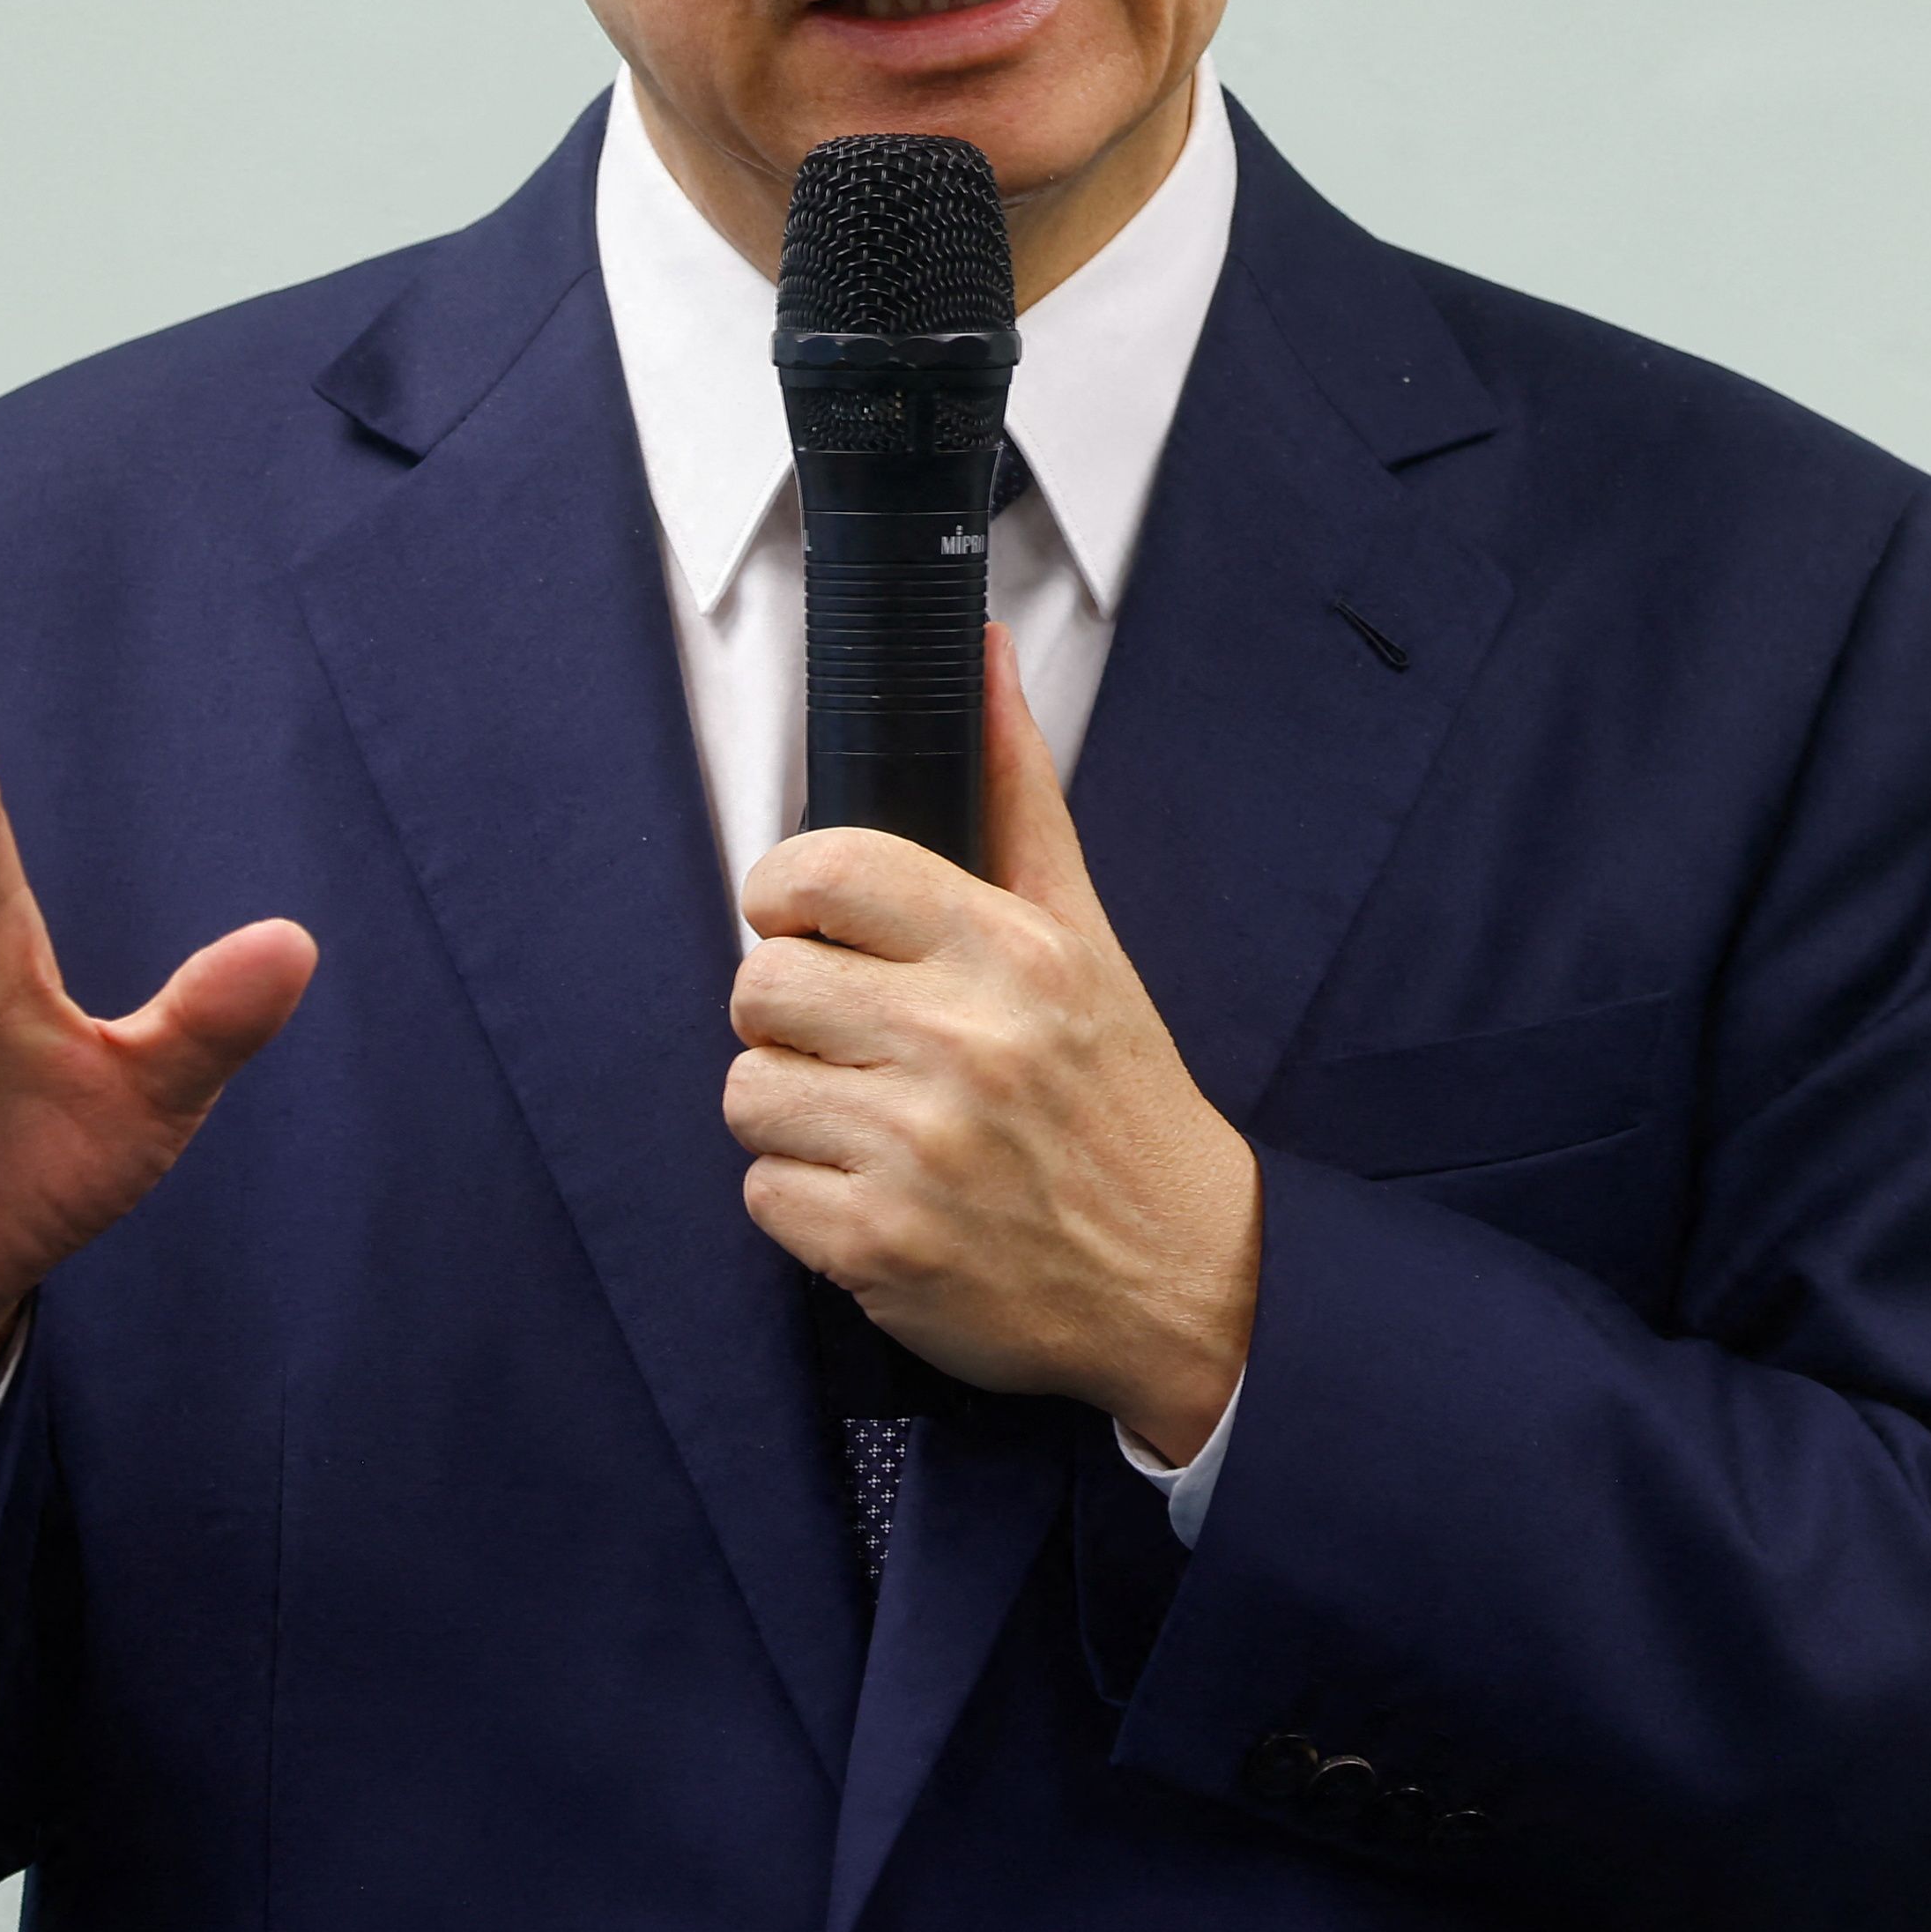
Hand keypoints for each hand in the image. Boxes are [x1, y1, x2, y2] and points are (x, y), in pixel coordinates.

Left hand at [726, 629, 1256, 1460]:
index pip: (825, 871)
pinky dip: (805, 1199)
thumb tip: (984, 658)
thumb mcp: (1086, 935)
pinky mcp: (882, 1246)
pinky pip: (762, 1191)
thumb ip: (1018, 797)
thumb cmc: (1120, 1096)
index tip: (811, 926)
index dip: (787, 895)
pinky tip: (877, 1192)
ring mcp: (920, 1151)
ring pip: (746, 1090)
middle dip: (790, 1014)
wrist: (1184, 1274)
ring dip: (792, 1109)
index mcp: (1012, 953)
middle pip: (758, 984)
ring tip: (869, 1119)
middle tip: (851, 1038)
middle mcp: (966, 1045)